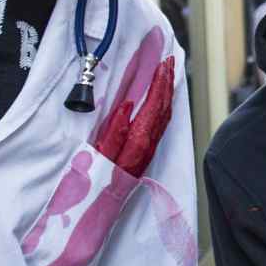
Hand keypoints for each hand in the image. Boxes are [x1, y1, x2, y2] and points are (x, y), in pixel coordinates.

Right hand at [93, 55, 175, 176]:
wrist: (103, 203)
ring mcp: (150, 147)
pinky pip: (161, 123)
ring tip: (167, 74)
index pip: (154, 104)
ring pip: (165, 113)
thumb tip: (128, 105)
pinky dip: (165, 105)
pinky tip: (163, 99)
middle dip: (167, 81)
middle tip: (168, 61)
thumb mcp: (100, 151)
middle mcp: (148, 142)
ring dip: (168, 91)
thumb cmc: (97, 177)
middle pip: (164, 106)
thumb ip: (116, 128)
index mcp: (138, 138)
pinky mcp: (148, 151)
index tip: (162, 64)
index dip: (160, 82)